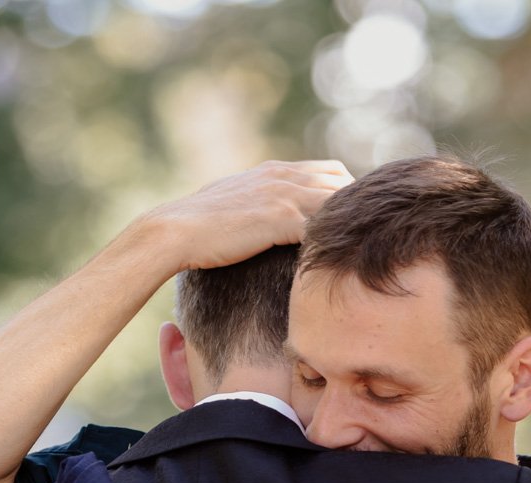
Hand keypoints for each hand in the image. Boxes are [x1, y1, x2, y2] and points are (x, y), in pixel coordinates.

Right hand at [141, 160, 353, 272]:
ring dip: (347, 226)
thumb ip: (257, 200)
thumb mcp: (233, 200)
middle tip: (356, 239)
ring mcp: (284, 195)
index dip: (345, 193)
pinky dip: (332, 242)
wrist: (174, 231)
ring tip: (353, 253)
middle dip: (354, 207)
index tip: (348, 222)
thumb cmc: (197, 224)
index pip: (331, 170)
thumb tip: (264, 215)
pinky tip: (334, 263)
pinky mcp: (281, 219)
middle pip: (343, 180)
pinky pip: (323, 226)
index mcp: (274, 170)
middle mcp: (284, 176)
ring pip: (338, 201)